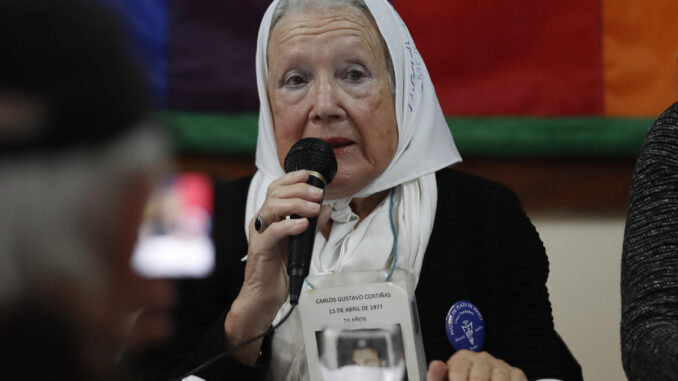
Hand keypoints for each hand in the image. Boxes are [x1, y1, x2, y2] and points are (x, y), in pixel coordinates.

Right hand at [225, 170, 323, 363]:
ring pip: (272, 207)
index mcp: (270, 217)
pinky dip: (289, 225)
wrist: (265, 296)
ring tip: (313, 208)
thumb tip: (326, 208)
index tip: (310, 175)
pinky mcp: (260, 249)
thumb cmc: (279, 270)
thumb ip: (311, 224)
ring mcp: (259, 234)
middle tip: (318, 193)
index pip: (277, 189)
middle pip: (275, 193)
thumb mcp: (300, 243)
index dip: (292, 178)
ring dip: (296, 204)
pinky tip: (303, 225)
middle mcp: (262, 222)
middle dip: (299, 190)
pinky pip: (273, 232)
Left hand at [427, 351, 526, 380]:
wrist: (473, 380)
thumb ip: (437, 377)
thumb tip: (436, 365)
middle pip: (478, 377)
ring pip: (499, 378)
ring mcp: (500, 366)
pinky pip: (515, 380)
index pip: (458, 371)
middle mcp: (482, 359)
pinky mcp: (516, 374)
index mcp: (463, 358)